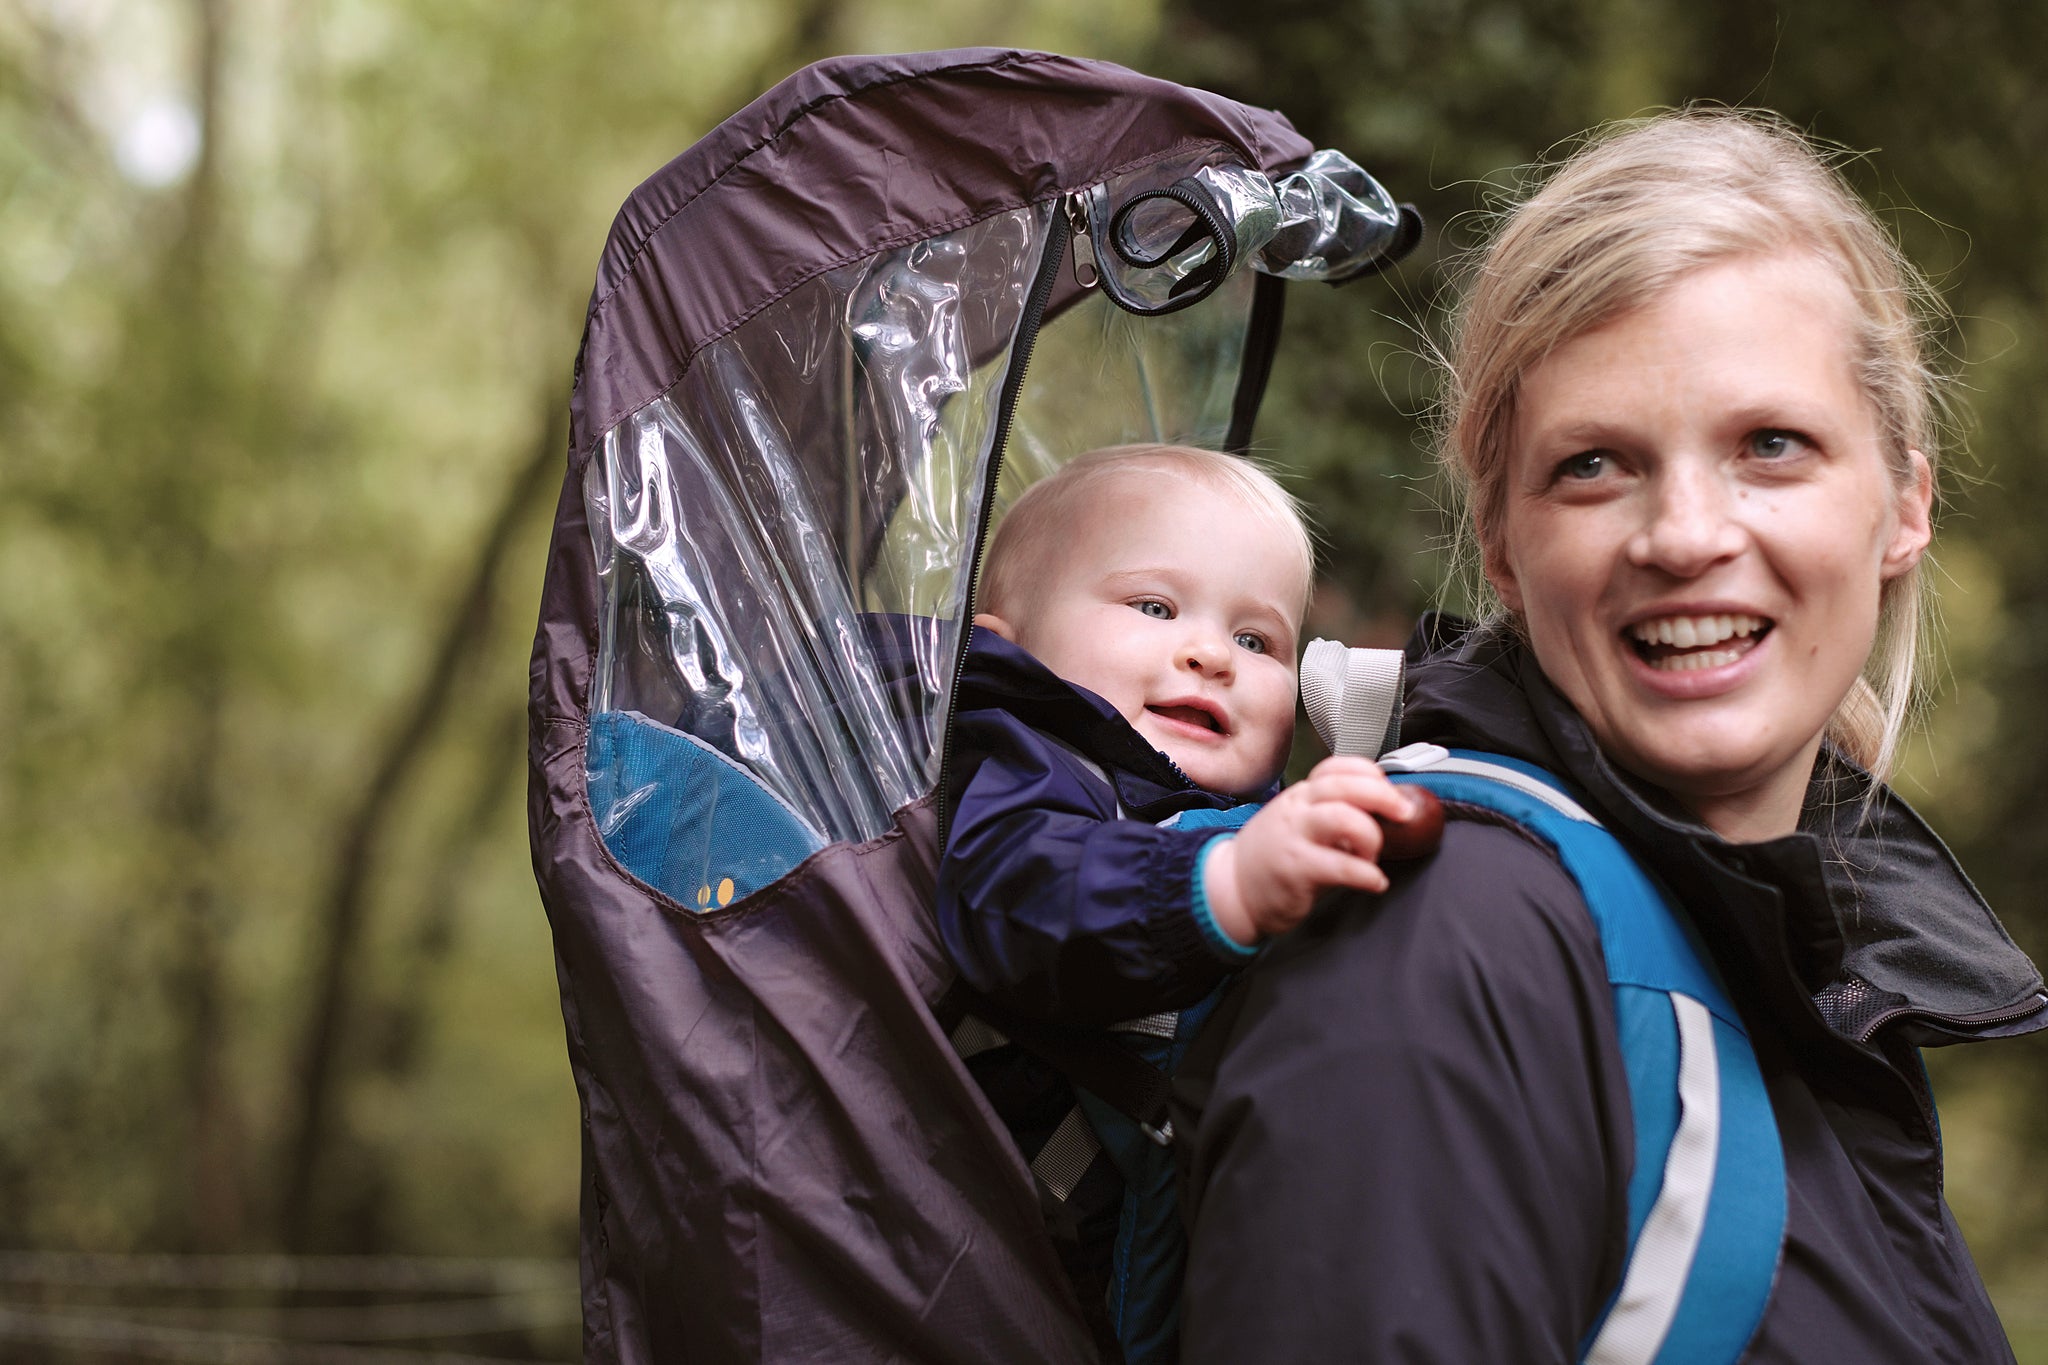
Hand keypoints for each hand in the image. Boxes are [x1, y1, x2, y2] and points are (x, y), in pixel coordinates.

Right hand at [1203, 757, 1438, 945]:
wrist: (1234, 888)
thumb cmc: (1274, 857)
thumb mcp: (1298, 823)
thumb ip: (1331, 812)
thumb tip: (1381, 813)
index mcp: (1300, 795)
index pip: (1336, 767)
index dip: (1370, 774)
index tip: (1390, 792)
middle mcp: (1297, 809)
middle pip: (1345, 786)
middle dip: (1384, 796)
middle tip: (1404, 815)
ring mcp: (1295, 837)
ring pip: (1345, 819)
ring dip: (1372, 838)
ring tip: (1371, 858)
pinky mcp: (1296, 869)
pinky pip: (1343, 866)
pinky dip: (1369, 876)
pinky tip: (1374, 883)